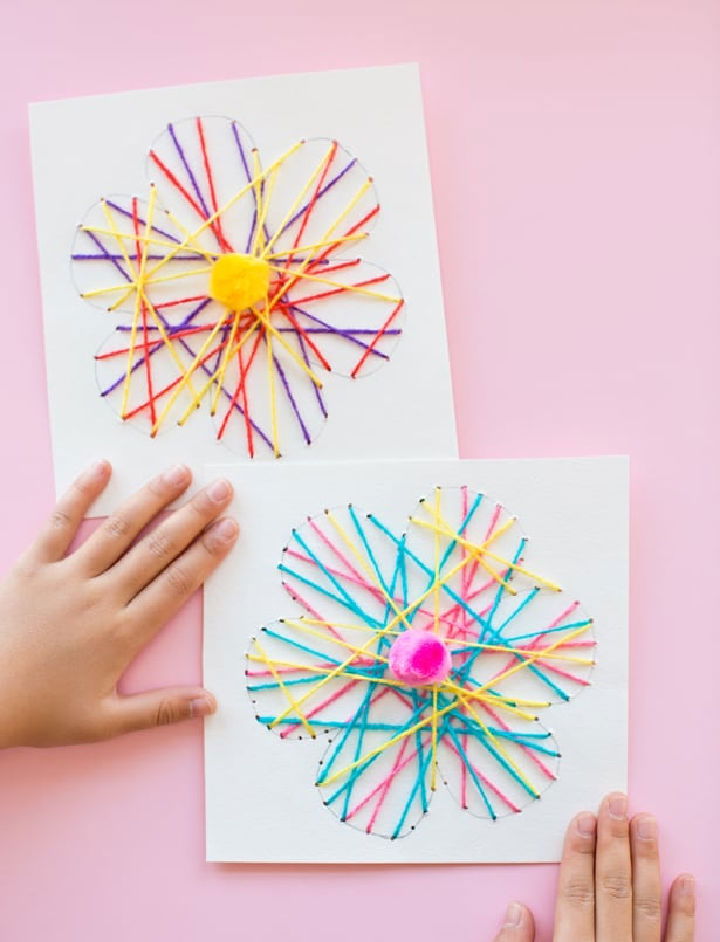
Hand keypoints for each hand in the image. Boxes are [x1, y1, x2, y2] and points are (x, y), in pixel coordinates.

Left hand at [0, 460, 237, 746]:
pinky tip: (102, 467)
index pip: (176, 584)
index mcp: (122, 633)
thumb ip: (160, 710)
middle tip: (222, 489)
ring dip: (152, 498)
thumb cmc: (39, 713)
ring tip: (181, 472)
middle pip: (157, 549)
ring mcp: (65, 578)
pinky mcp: (32, 566)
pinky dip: (80, 493)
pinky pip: (59, 523)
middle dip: (194, 516)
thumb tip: (212, 703)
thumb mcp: (103, 723)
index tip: (232, 527)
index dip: (207, 553)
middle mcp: (100, 598)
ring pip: (118, 530)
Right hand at [494, 793, 694, 940]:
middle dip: (613, 843)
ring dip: (646, 863)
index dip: (578, 855)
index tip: (582, 818)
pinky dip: (682, 912)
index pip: (576, 896)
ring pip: (645, 908)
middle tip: (616, 803)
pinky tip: (684, 879)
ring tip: (647, 823)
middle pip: (612, 892)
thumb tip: (517, 910)